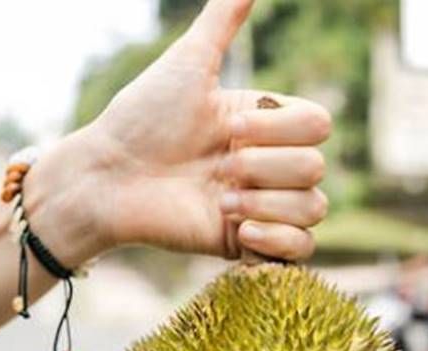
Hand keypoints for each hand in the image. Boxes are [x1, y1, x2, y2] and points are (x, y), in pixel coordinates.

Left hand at [28, 0, 331, 266]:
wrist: (108, 178)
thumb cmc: (141, 118)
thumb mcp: (186, 64)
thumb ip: (221, 22)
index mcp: (264, 123)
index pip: (318, 125)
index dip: (277, 129)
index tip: (226, 127)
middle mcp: (269, 163)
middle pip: (316, 167)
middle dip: (264, 167)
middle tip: (218, 167)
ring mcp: (261, 205)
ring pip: (314, 208)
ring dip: (266, 203)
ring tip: (220, 202)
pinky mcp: (247, 244)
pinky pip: (302, 251)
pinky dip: (278, 240)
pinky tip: (241, 230)